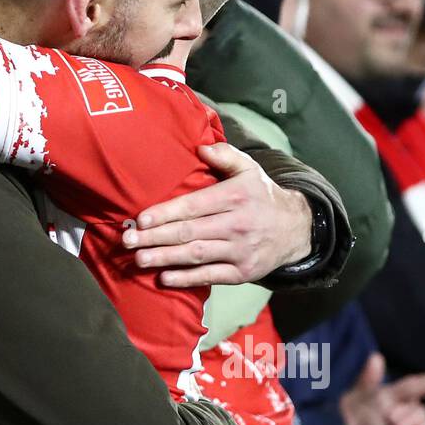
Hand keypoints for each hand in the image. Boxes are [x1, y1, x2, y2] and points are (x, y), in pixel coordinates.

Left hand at [121, 143, 313, 286]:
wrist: (297, 229)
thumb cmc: (262, 195)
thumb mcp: (249, 169)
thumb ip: (225, 155)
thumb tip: (200, 146)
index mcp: (235, 196)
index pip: (194, 206)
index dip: (166, 213)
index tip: (140, 219)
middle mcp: (238, 224)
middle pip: (190, 232)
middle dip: (156, 237)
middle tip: (127, 240)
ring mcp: (241, 251)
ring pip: (197, 255)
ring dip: (165, 258)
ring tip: (139, 259)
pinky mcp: (243, 272)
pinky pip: (211, 276)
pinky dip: (187, 278)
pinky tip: (164, 277)